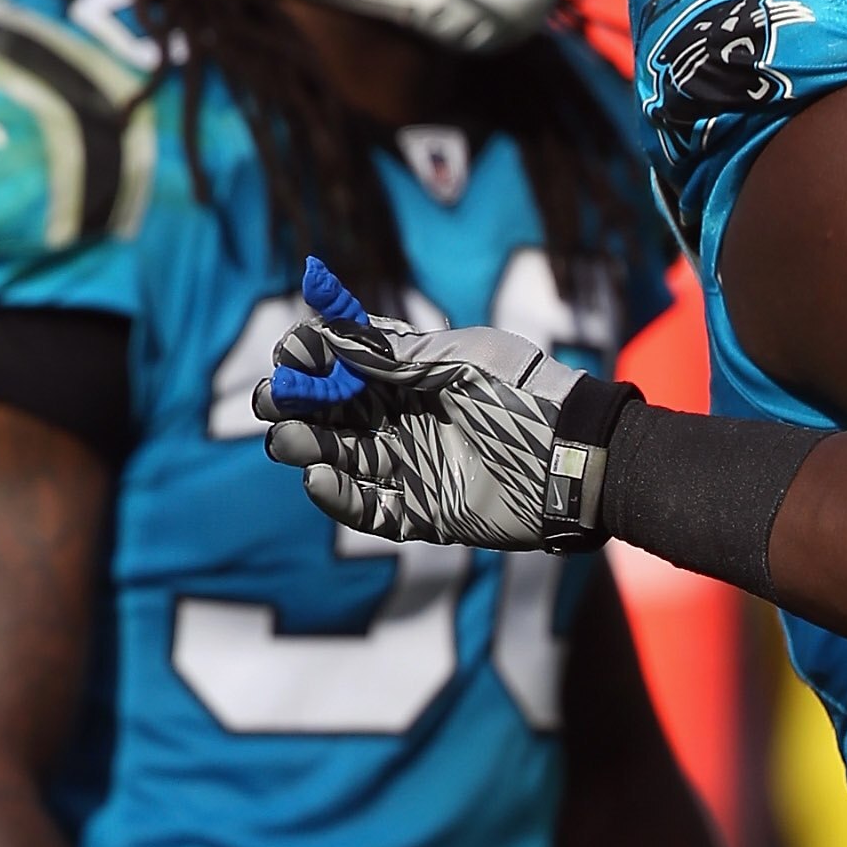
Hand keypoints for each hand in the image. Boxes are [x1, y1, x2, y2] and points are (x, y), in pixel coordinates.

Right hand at [257, 256, 612, 549]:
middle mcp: (406, 419)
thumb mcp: (461, 361)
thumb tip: (327, 333)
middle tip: (273, 403)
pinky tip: (319, 480)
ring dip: (311, 449)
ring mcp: (413, 467)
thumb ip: (394, 355)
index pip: (347, 362)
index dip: (314, 357)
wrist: (573, 459)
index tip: (289, 354)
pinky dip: (342, 499)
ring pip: (344, 460)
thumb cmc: (524, 396)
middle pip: (333, 413)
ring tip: (291, 442)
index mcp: (414, 374)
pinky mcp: (425, 513)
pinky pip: (372, 511)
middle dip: (298, 405)